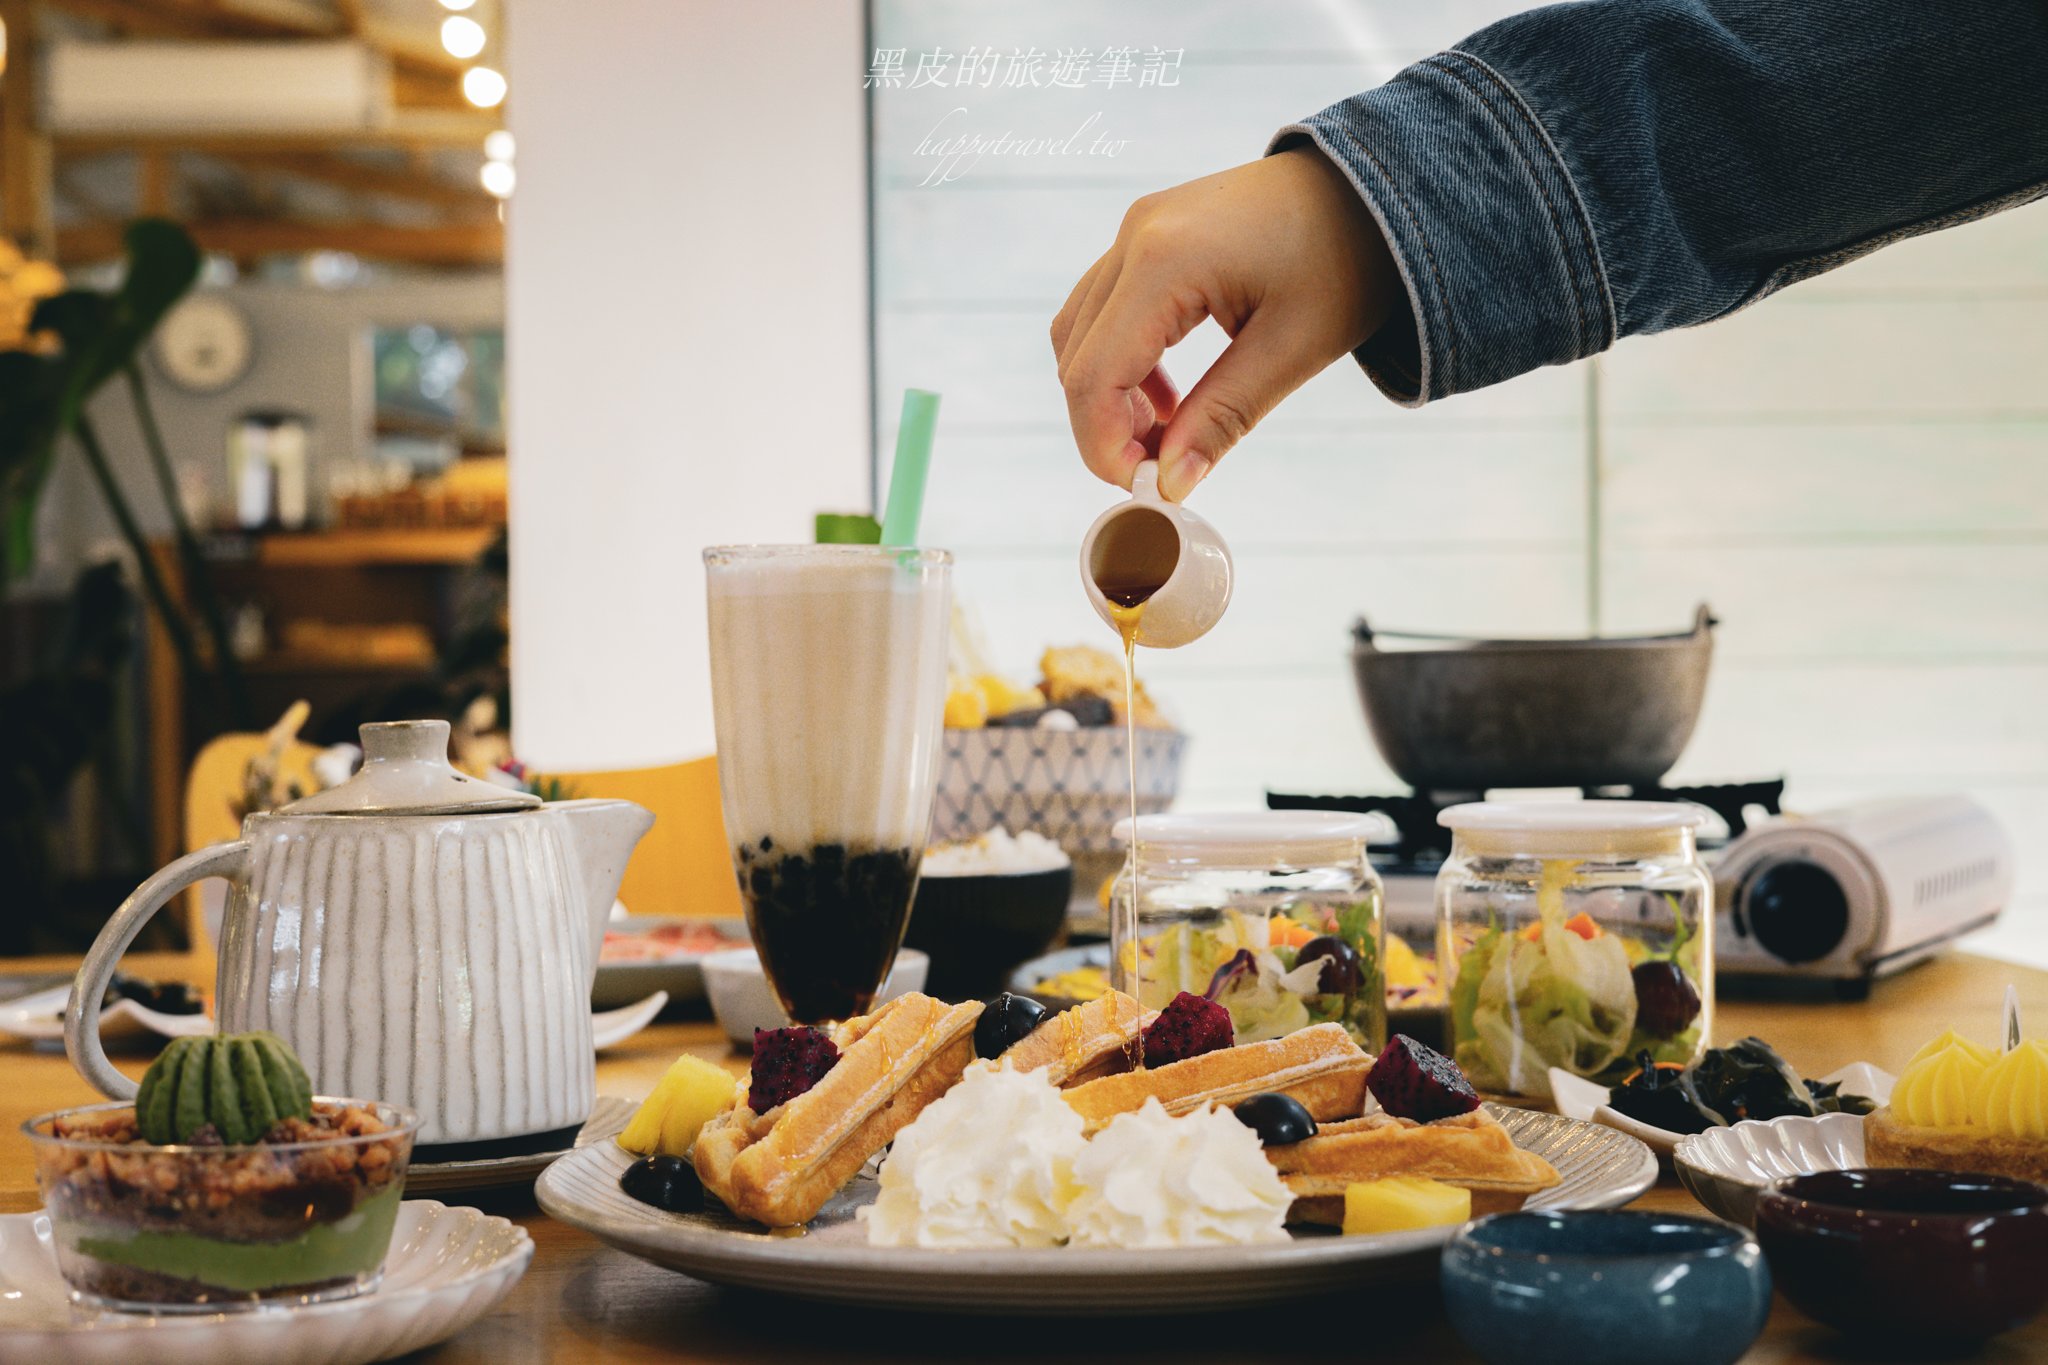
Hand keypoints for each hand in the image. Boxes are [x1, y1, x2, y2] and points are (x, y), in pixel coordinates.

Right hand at [1050, 146, 1398, 499]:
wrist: (1379, 187)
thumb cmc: (1350, 257)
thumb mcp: (1293, 349)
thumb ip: (1222, 418)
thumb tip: (1170, 484)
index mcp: (1166, 261)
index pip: (1094, 375)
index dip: (1104, 445)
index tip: (1144, 489)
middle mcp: (1136, 236)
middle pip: (1077, 358)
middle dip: (1105, 427)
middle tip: (1160, 471)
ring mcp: (1138, 228)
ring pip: (1081, 333)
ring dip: (1110, 395)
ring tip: (1167, 435)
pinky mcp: (1150, 232)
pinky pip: (1107, 307)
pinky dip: (1122, 360)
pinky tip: (1168, 395)